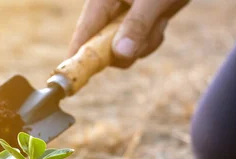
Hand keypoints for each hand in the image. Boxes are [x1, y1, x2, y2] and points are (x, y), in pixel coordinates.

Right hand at [69, 0, 188, 67]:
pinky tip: (162, 18)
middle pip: (104, 46)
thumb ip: (137, 25)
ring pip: (124, 49)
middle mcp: (109, 9)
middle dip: (127, 49)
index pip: (85, 30)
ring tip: (161, 17)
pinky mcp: (137, 22)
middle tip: (148, 33)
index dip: (78, 53)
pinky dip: (152, 38)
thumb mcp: (153, 0)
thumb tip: (120, 54)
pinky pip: (138, 45)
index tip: (73, 74)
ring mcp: (123, 17)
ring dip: (145, 42)